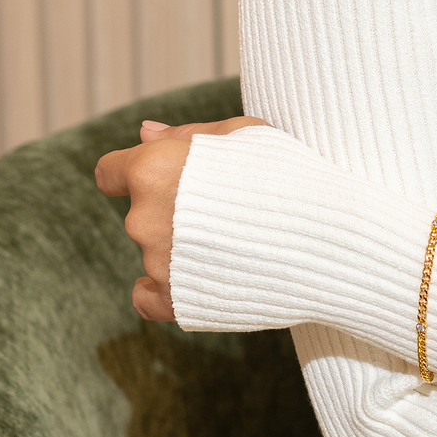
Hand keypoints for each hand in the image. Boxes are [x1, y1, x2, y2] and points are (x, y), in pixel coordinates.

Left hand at [94, 116, 268, 321]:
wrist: (327, 235)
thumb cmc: (288, 172)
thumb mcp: (242, 132)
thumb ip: (184, 134)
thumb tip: (143, 133)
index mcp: (153, 169)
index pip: (110, 172)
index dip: (134, 171)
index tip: (163, 178)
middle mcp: (144, 219)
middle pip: (141, 212)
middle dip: (172, 208)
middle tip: (225, 207)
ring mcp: (157, 265)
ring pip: (155, 251)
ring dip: (181, 245)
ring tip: (236, 239)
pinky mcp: (176, 304)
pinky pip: (148, 298)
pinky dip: (168, 289)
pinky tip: (201, 274)